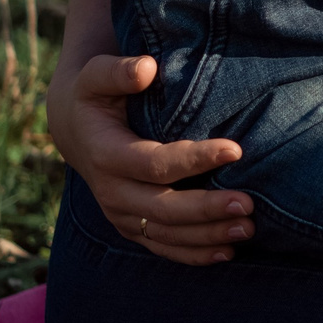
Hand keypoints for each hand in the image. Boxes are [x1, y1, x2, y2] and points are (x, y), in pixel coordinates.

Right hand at [51, 54, 255, 262]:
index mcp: (106, 154)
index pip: (155, 163)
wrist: (74, 128)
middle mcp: (111, 191)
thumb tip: (146, 68)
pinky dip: (193, 254)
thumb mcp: (95, 76)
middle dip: (207, 209)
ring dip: (207, 236)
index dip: (195, 159)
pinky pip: (162, 246)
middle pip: (163, 208)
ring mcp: (120, 214)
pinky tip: (226, 252)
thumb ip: (117, 70)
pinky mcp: (131, 226)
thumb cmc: (95, 95)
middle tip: (248, 205)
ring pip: (166, 234)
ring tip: (247, 229)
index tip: (236, 149)